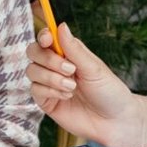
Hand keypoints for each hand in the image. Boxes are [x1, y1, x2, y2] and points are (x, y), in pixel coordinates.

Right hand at [27, 23, 141, 145]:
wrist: (114, 121)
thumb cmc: (109, 91)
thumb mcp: (93, 68)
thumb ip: (74, 49)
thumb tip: (61, 25)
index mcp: (68, 53)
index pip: (46, 39)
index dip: (43, 36)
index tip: (48, 39)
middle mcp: (55, 66)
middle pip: (34, 52)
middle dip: (49, 60)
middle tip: (71, 70)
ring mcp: (49, 84)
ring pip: (32, 71)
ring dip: (52, 78)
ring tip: (72, 87)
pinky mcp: (46, 101)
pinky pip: (35, 90)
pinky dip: (50, 91)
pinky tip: (67, 96)